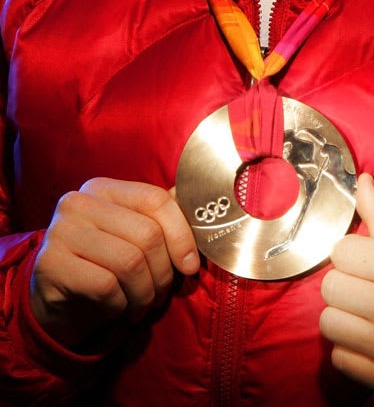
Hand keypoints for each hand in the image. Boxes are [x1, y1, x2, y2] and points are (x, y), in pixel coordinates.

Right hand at [30, 178, 198, 347]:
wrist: (58, 303)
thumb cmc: (103, 265)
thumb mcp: (132, 236)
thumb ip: (161, 215)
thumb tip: (200, 200)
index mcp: (103, 188)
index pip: (155, 199)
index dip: (182, 234)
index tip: (190, 265)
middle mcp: (78, 202)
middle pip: (147, 234)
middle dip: (163, 273)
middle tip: (160, 293)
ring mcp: (60, 232)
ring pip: (129, 262)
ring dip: (145, 293)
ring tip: (141, 304)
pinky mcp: (50, 266)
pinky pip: (107, 286)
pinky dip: (121, 304)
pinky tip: (117, 308)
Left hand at [320, 173, 373, 396]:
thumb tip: (361, 179)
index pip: (340, 251)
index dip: (352, 254)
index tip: (367, 262)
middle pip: (330, 286)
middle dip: (345, 284)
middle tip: (365, 287)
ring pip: (328, 322)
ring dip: (343, 316)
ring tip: (364, 313)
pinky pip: (339, 356)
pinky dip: (350, 348)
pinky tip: (370, 338)